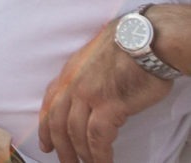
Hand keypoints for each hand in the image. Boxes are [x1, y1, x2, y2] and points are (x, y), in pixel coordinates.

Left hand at [38, 19, 171, 162]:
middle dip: (60, 146)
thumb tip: (89, 94)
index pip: (50, 103)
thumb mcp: (94, 58)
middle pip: (58, 122)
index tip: (45, 144)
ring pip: (75, 133)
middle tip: (65, 162)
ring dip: (81, 154)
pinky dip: (99, 154)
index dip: (45, 126)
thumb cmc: (127, 47)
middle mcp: (73, 84)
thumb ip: (86, 76)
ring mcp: (89, 94)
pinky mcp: (109, 105)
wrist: (145, 40)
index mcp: (69, 72)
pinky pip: (97, 138)